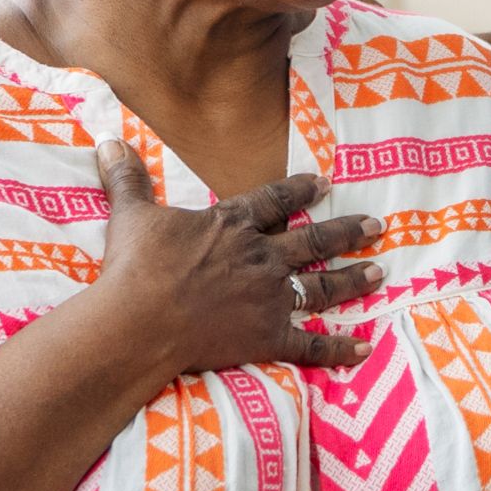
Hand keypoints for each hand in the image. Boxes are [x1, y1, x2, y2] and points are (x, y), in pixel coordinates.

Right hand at [73, 148, 378, 383]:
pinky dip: (338, 349)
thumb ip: (128, 179)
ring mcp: (269, 298)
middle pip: (312, 240)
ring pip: (322, 285)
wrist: (141, 318)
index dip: (300, 191)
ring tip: (381, 271)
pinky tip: (364, 350)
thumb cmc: (135, 267)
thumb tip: (109, 140)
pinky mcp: (268, 337)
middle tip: (377, 225)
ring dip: (353, 278)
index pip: (274, 202)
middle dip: (346, 231)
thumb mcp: (131, 214)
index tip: (325, 182)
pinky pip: (311, 345)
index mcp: (231, 226)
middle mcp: (260, 258)